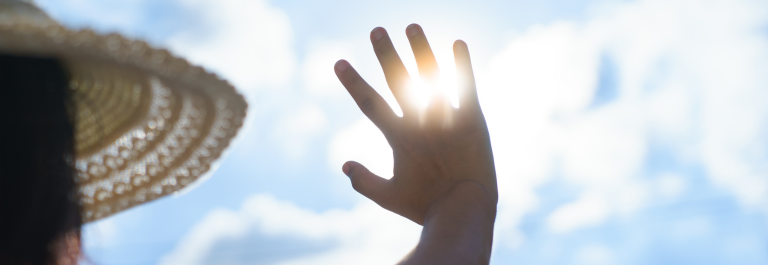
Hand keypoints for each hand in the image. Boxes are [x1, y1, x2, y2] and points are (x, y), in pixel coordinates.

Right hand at [334, 24, 496, 224]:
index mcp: (399, 138)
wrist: (463, 210)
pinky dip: (462, 64)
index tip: (338, 62)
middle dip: (386, 54)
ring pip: (431, 77)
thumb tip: (343, 165)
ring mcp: (445, 119)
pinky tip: (457, 43)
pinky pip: (466, 86)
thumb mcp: (388, 197)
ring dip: (420, 49)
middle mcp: (420, 122)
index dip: (353, 82)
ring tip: (412, 26)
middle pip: (398, 81)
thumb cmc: (425, 207)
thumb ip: (364, 181)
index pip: (370, 103)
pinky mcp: (472, 120)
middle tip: (376, 30)